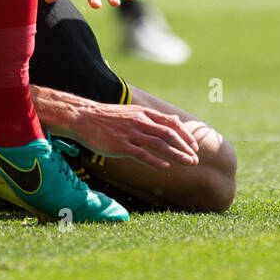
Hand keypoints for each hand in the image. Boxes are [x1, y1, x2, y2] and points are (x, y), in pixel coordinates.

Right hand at [69, 101, 199, 168]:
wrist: (84, 118)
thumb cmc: (108, 117)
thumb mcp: (133, 112)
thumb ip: (154, 118)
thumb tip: (173, 119)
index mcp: (144, 113)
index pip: (171, 123)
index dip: (185, 135)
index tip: (194, 146)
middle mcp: (140, 121)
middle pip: (169, 134)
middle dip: (185, 147)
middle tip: (195, 159)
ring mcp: (131, 133)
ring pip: (159, 144)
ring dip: (177, 155)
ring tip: (189, 163)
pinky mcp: (121, 145)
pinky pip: (142, 154)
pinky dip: (155, 160)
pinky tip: (166, 167)